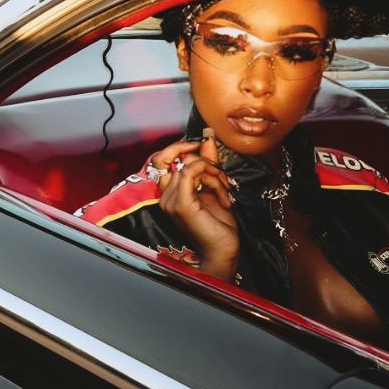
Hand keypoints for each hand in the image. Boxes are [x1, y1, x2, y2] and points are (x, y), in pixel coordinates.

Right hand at [151, 131, 239, 281]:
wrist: (222, 251)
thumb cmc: (218, 227)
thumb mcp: (215, 187)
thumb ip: (209, 163)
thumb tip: (207, 138)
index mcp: (170, 194)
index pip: (164, 159)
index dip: (182, 147)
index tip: (203, 145)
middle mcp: (165, 197)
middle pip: (181, 159)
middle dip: (207, 163)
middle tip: (221, 176)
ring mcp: (170, 201)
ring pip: (191, 165)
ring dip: (214, 173)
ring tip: (224, 191)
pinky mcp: (181, 204)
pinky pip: (192, 171)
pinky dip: (211, 175)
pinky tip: (221, 191)